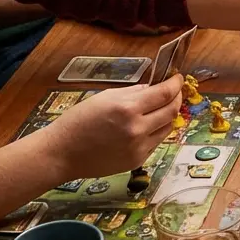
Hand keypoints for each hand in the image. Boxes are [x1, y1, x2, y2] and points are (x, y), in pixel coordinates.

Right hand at [40, 75, 182, 178]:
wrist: (61, 153)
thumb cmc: (78, 121)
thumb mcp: (105, 97)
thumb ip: (133, 92)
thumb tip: (153, 88)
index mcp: (127, 108)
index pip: (164, 93)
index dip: (175, 84)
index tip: (178, 78)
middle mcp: (137, 128)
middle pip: (172, 111)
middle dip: (176, 98)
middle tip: (174, 92)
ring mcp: (139, 147)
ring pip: (167, 128)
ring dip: (167, 116)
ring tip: (158, 109)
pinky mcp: (138, 160)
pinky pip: (155, 142)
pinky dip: (154, 132)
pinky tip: (143, 127)